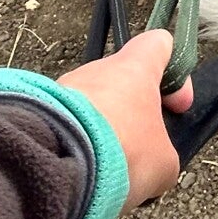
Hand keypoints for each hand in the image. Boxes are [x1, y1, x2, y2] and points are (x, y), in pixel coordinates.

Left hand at [57, 30, 192, 206]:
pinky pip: (68, 126)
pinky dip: (78, 146)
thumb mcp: (164, 163)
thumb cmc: (122, 151)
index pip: (158, 44)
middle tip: (140, 151)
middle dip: (134, 117)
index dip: (174, 72)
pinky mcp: (40, 112)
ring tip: (108, 171)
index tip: (177, 104)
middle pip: (124, 83)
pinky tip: (83, 174)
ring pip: (94, 108)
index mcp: (135, 68)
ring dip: (104, 134)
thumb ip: (163, 153)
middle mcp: (97, 70)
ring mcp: (64, 89)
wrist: (60, 165)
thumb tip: (152, 163)